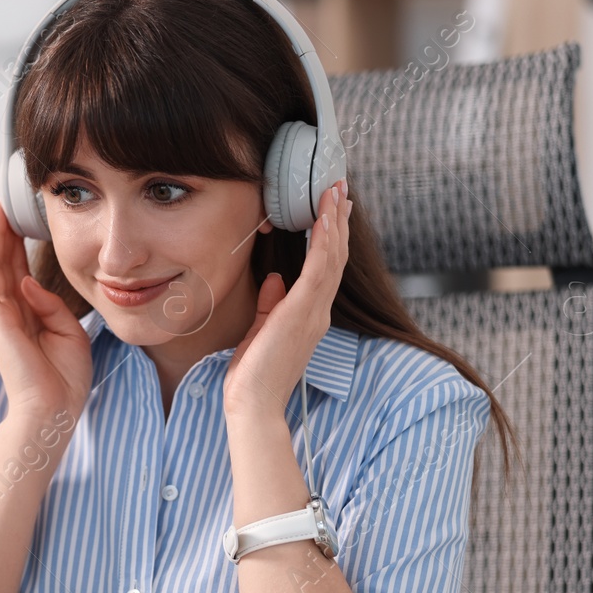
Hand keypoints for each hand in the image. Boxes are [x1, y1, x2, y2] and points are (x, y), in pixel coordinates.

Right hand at [0, 200, 92, 429]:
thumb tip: (28, 281)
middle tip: (4, 206)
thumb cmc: (64, 380)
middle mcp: (12, 314)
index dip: (20, 248)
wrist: (54, 410)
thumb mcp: (70, 333)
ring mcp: (0, 317)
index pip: (21, 274)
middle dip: (3, 236)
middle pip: (4, 266)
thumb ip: (51, 305)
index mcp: (30, 316)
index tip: (23, 223)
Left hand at [222, 180, 351, 423]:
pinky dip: (323, 242)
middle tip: (340, 188)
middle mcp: (318, 312)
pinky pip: (318, 270)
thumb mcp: (261, 330)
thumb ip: (271, 304)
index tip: (331, 209)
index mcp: (310, 316)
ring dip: (333, 222)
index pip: (325, 269)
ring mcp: (314, 313)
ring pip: (332, 258)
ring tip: (335, 192)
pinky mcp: (301, 313)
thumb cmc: (254, 374)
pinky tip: (323, 219)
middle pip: (335, 257)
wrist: (253, 404)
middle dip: (337, 221)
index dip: (331, 237)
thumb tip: (275, 278)